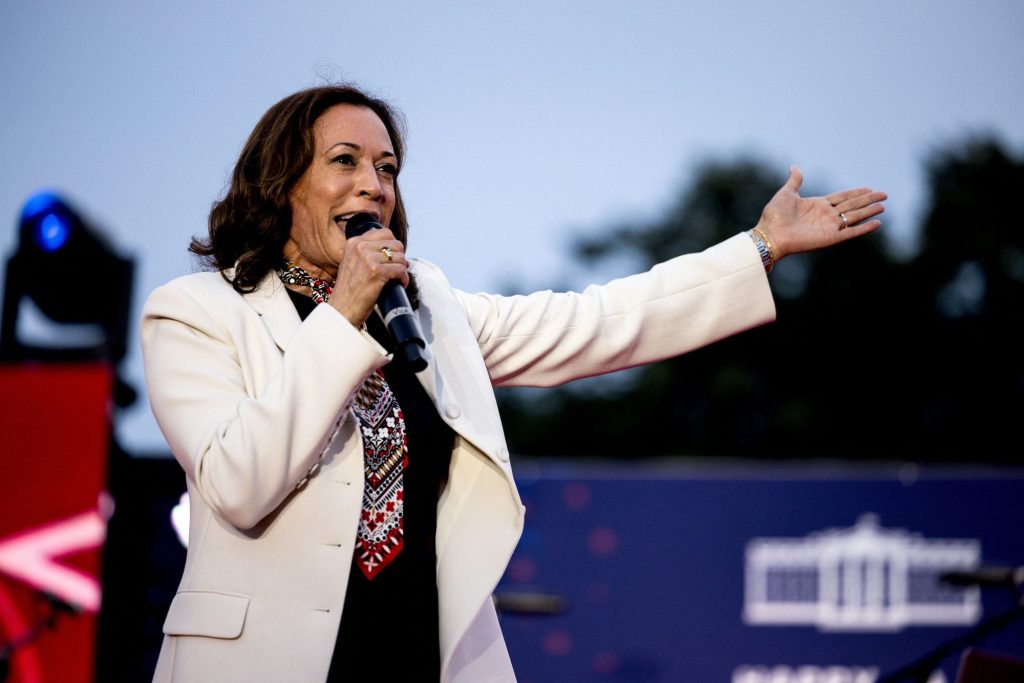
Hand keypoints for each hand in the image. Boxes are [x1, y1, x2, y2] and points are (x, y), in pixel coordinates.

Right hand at [330, 228, 408, 326]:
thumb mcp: (352, 263)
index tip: (392, 258)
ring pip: (400, 257)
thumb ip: (366, 252)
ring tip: (396, 279)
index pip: (385, 232)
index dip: (393, 246)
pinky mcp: (376, 272)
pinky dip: (403, 279)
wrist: (342, 310)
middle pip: (396, 244)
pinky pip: (401, 270)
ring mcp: (368, 259)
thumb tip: (393, 249)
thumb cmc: (349, 291)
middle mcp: (360, 247)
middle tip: (396, 270)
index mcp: (353, 243)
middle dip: (399, 258)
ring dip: (402, 269)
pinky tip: (398, 284)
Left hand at [754, 165, 886, 260]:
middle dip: (868, 200)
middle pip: (852, 206)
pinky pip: (851, 232)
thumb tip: (794, 166)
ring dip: (869, 212)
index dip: (856, 193)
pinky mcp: (831, 238)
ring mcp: (829, 227)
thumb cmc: (774, 216)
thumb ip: (795, 181)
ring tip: (883, 206)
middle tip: (884, 195)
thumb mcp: (786, 193)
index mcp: (817, 205)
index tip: (870, 188)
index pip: (842, 197)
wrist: (770, 234)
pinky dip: (864, 228)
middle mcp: (826, 216)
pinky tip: (877, 223)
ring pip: (855, 217)